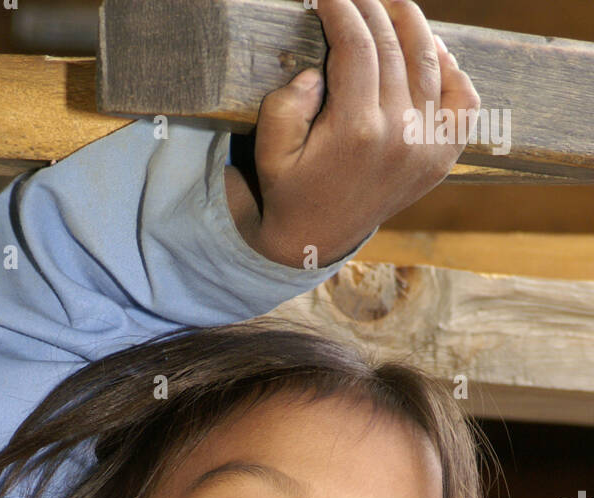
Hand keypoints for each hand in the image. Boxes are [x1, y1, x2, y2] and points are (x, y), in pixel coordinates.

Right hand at [225, 0, 479, 267]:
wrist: (318, 239)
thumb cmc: (290, 190)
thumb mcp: (269, 152)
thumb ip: (285, 106)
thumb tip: (318, 71)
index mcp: (356, 132)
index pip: (357, 46)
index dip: (343, 8)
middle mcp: (399, 135)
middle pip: (392, 45)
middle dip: (371, 6)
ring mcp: (427, 146)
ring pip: (429, 61)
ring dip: (411, 23)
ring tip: (392, 4)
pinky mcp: (442, 157)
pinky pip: (463, 100)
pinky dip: (452, 69)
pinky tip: (431, 52)